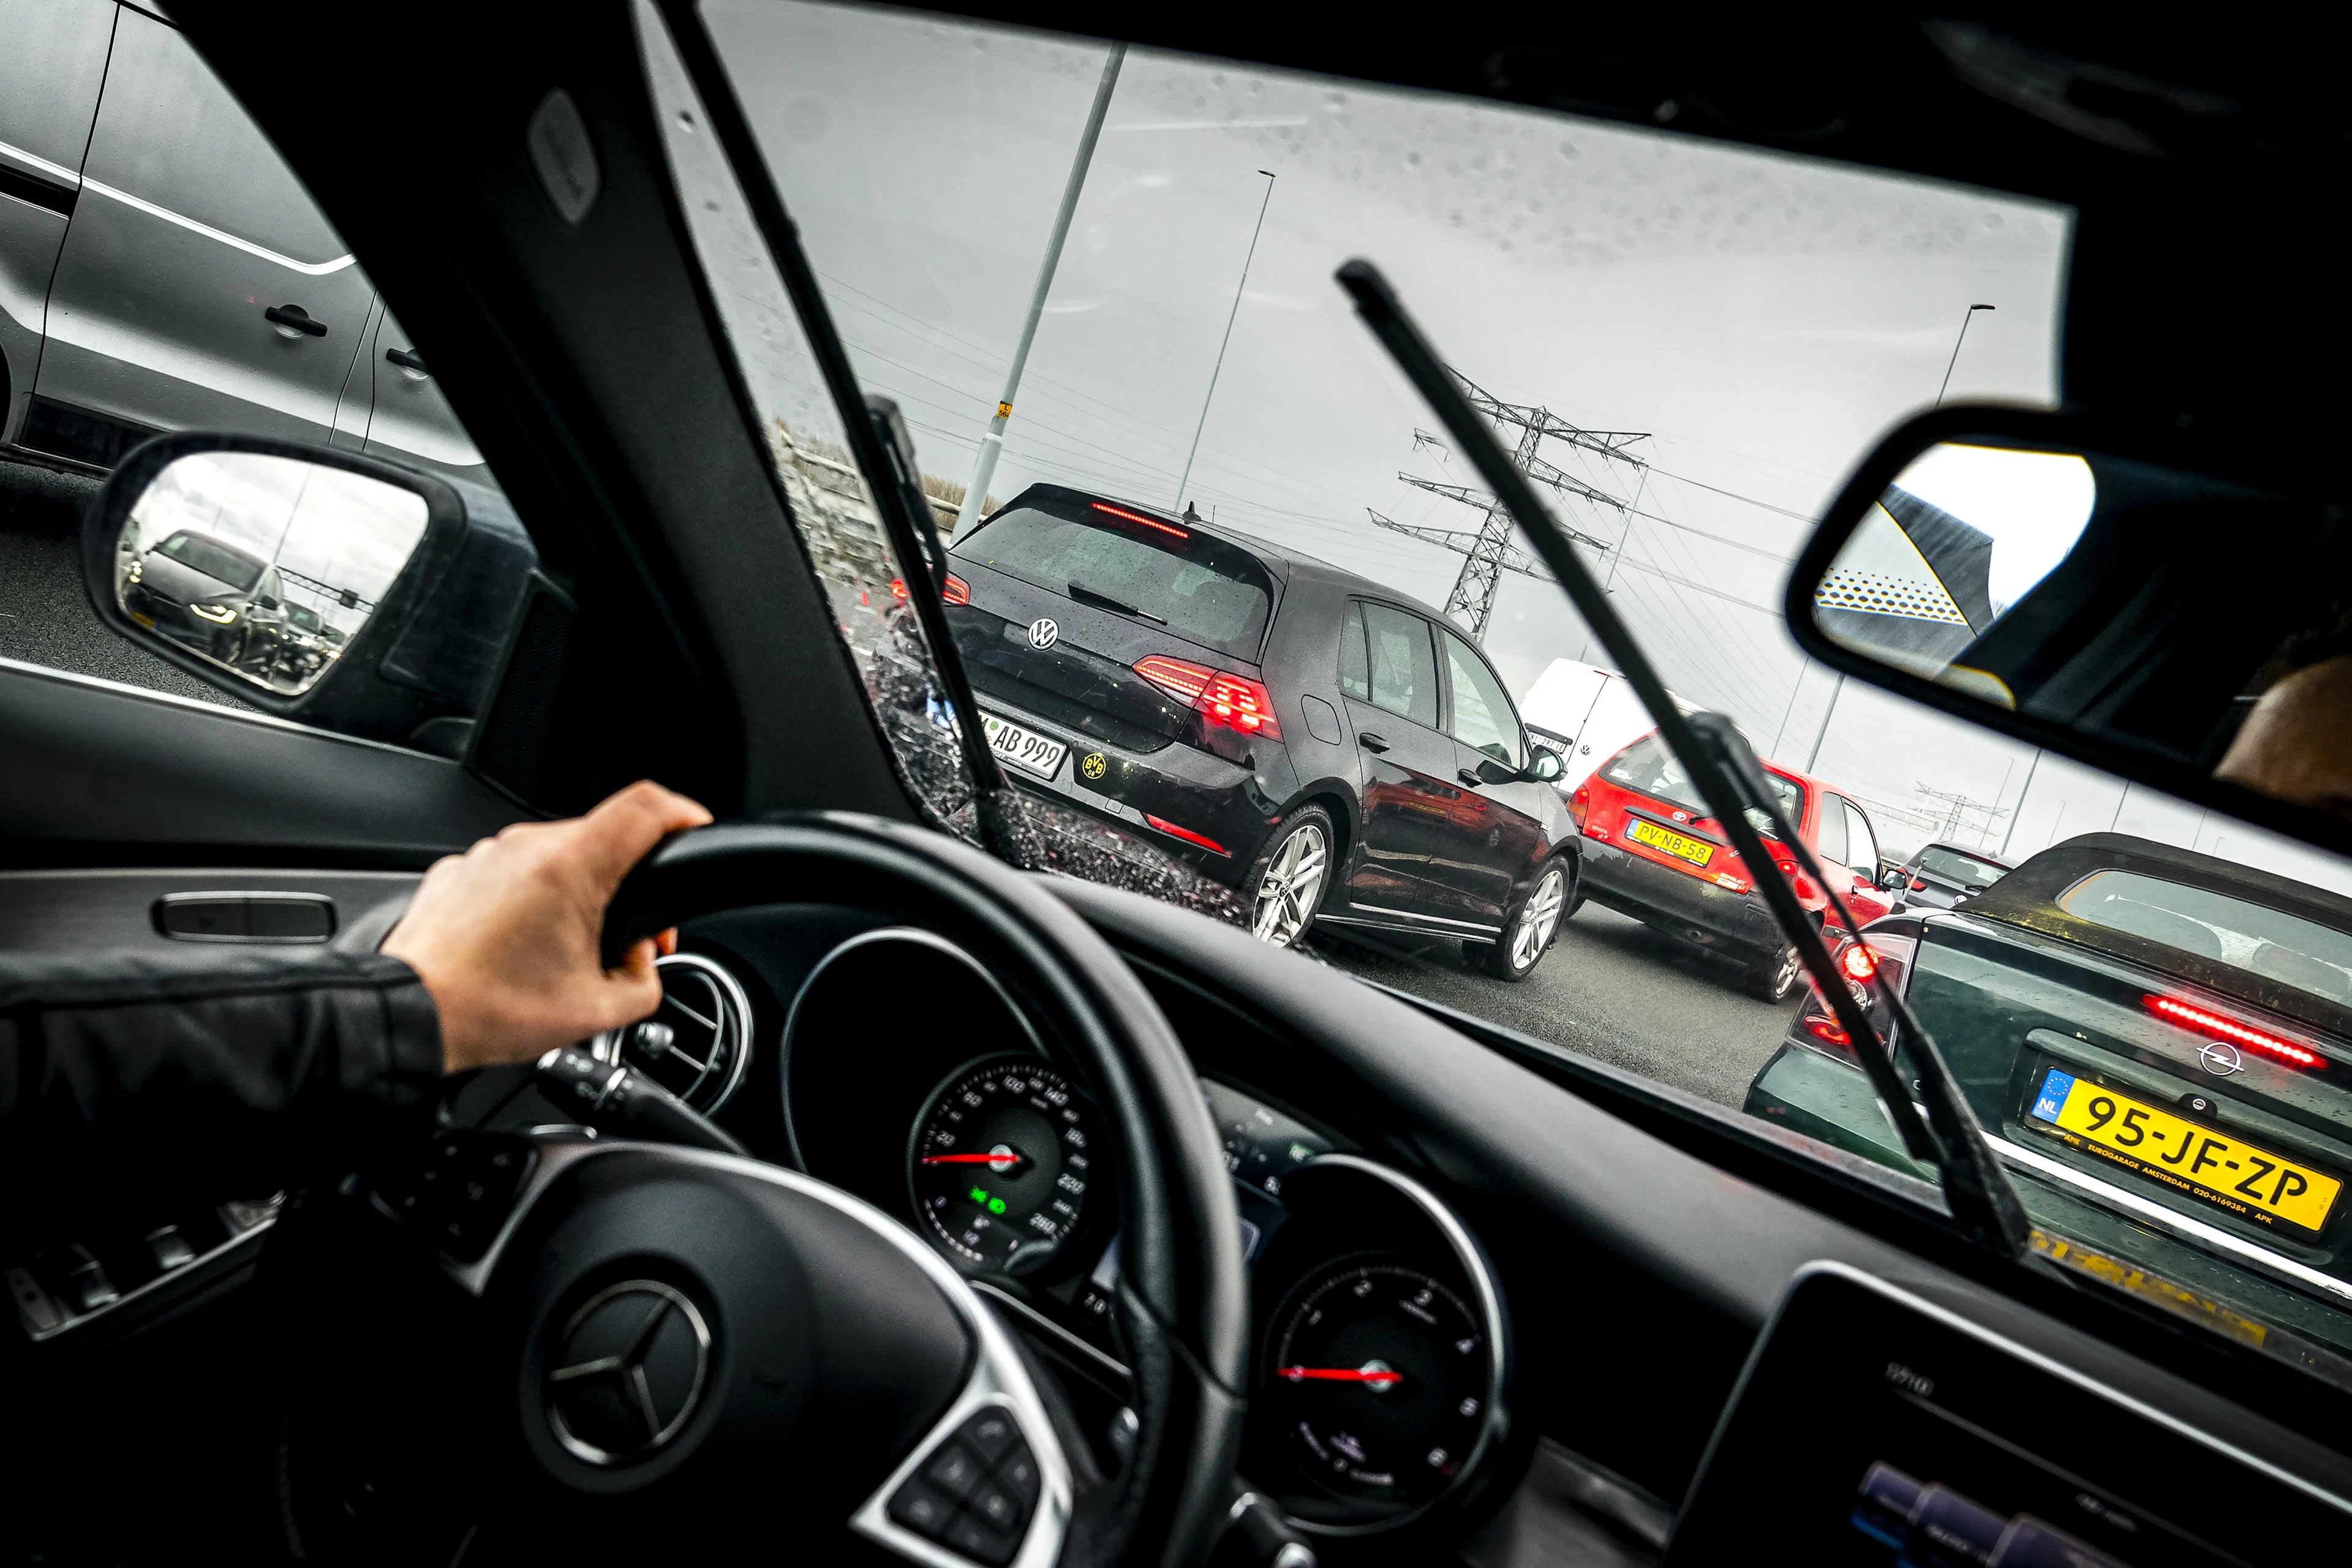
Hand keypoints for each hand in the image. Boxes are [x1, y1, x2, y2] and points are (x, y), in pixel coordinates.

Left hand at [382, 780, 713, 1072]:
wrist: (408, 1016)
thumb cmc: (487, 1010)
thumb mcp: (596, 1013)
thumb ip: (645, 981)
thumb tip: (644, 963)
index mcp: (570, 869)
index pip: (646, 807)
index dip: (682, 812)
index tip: (693, 828)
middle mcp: (527, 847)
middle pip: (604, 839)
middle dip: (629, 881)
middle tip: (631, 939)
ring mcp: (488, 855)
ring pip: (557, 857)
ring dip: (577, 894)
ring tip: (567, 951)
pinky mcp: (460, 871)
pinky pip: (515, 873)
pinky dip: (532, 900)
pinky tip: (524, 947)